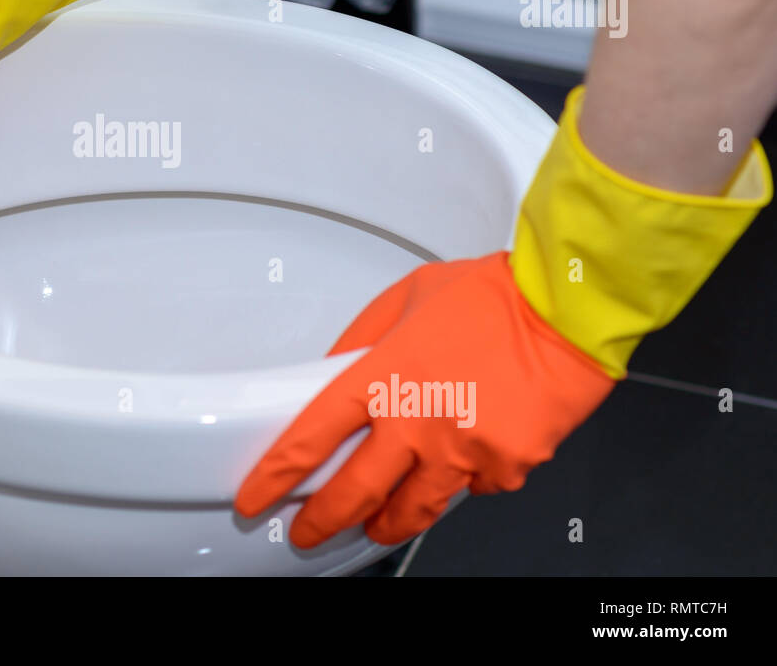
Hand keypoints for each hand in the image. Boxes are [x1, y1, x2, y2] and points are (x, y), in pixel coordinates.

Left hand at [235, 253, 614, 547]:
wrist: (568, 308)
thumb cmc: (493, 295)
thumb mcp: (405, 298)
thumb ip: (361, 339)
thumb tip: (333, 371)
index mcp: (384, 376)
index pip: (311, 439)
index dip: (276, 476)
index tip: (257, 496)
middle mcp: (418, 421)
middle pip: (353, 493)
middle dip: (322, 521)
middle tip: (307, 531)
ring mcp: (463, 451)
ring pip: (411, 510)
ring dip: (384, 525)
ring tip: (372, 526)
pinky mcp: (505, 468)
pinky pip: (473, 489)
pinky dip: (463, 481)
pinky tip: (463, 462)